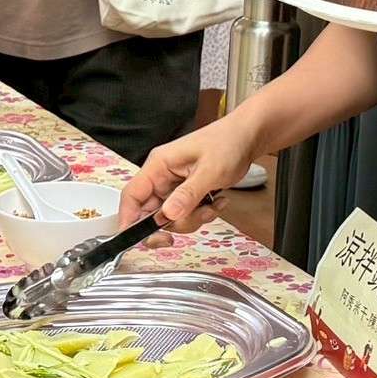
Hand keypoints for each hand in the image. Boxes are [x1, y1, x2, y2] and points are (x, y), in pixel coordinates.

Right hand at [116, 115, 259, 232]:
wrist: (247, 138)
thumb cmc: (227, 143)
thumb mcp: (209, 170)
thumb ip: (187, 194)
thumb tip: (167, 215)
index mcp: (158, 165)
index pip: (132, 196)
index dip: (129, 219)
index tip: (138, 238)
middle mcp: (161, 177)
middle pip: (151, 213)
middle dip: (174, 222)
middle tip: (192, 220)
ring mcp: (173, 186)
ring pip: (170, 218)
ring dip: (193, 218)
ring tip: (212, 204)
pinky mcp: (186, 193)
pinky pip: (186, 214)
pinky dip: (202, 214)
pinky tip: (217, 202)